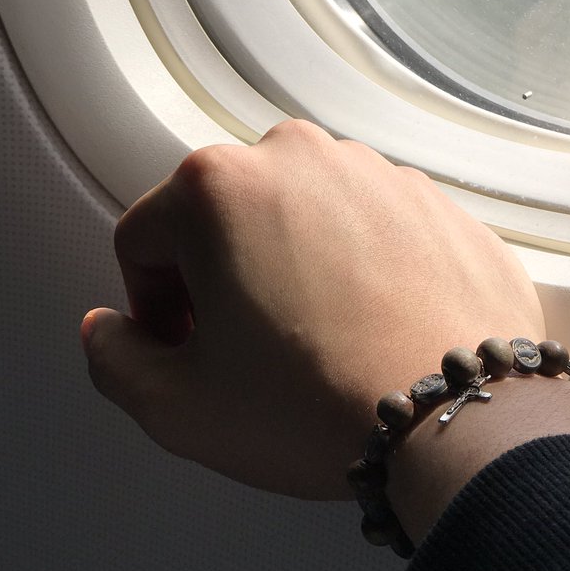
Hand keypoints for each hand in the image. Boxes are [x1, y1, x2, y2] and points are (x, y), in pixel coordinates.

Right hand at [81, 120, 544, 498]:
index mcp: (219, 186)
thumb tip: (110, 331)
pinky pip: (371, 226)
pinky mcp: (435, 199)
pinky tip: (373, 326)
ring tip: (318, 341)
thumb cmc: (317, 404)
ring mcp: (377, 171)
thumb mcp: (179, 407)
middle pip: (225, 216)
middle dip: (222, 276)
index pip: (145, 236)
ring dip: (293, 266)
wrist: (459, 413)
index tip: (182, 346)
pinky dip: (360, 266)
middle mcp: (299, 157)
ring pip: (302, 217)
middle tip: (249, 348)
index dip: (150, 303)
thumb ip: (115, 359)